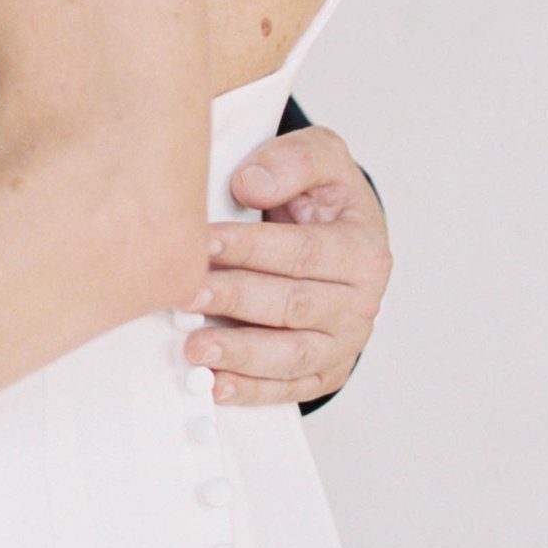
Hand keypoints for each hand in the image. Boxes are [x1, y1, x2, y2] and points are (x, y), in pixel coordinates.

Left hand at [183, 123, 390, 407]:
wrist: (341, 235)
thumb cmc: (325, 198)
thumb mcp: (322, 157)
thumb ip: (292, 160)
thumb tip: (251, 184)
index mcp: (362, 249)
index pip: (301, 252)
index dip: (249, 248)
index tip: (202, 242)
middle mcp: (360, 301)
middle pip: (291, 305)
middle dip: (234, 300)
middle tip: (184, 295)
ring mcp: (344, 341)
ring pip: (292, 354)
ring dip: (240, 353)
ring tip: (195, 347)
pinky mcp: (325, 370)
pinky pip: (290, 387)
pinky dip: (253, 390)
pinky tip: (217, 384)